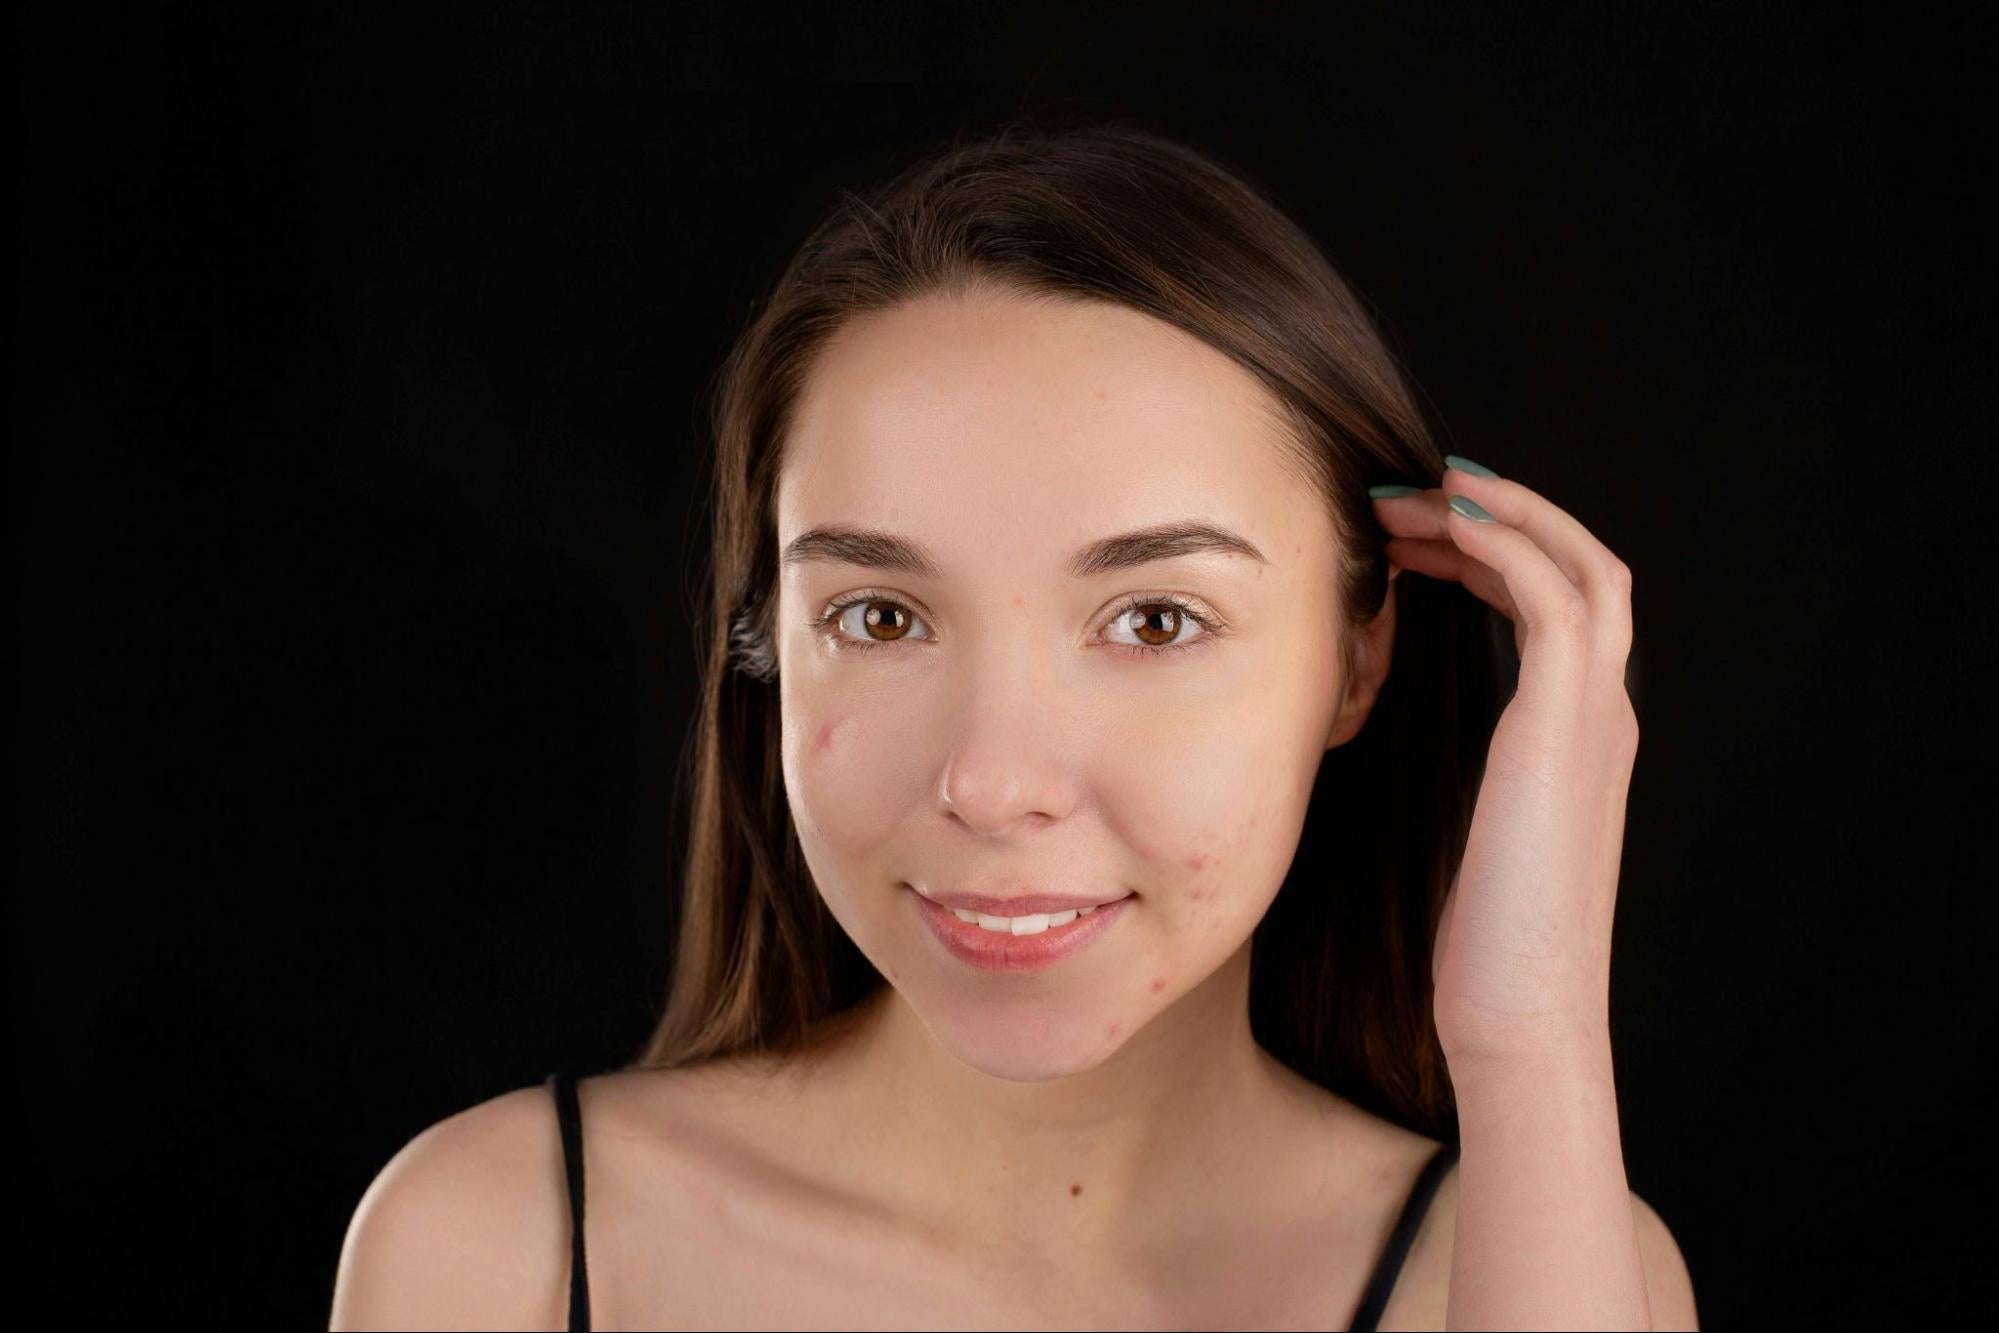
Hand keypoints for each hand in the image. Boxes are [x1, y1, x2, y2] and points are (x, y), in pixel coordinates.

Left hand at [1370, 458, 1638, 1071]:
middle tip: (1404, 495)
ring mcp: (1594, 717)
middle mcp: (1600, 713)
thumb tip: (1381, 728)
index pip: (1555, 603)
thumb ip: (1453, 771)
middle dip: (1494, 516)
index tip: (1409, 535)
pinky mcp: (1568, 728)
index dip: (1488, 552)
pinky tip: (1443, 528)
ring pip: (1578, 564)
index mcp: (1575, 735)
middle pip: (1577, 565)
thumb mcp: (1462, 833)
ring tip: (1411, 496)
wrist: (1523, 1016)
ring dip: (1497, 515)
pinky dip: (1508, 547)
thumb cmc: (1480, 944)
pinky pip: (1555, 600)